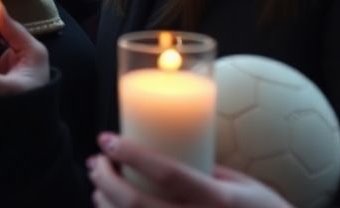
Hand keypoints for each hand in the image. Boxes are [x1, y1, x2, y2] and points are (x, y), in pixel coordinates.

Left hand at [88, 133, 292, 207]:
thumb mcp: (243, 185)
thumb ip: (206, 171)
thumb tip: (163, 151)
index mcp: (219, 199)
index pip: (168, 173)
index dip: (132, 154)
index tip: (106, 139)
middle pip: (140, 205)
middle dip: (107, 180)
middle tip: (96, 162)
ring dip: (106, 206)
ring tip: (98, 187)